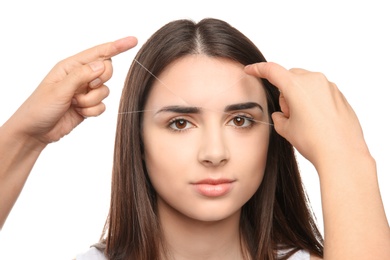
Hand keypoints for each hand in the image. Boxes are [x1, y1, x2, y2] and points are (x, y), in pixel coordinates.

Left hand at [6, 36, 137, 147]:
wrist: (35, 132)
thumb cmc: (40, 108)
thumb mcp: (59, 90)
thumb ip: (82, 75)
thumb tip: (103, 64)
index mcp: (71, 66)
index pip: (98, 52)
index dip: (117, 46)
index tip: (133, 40)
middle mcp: (80, 76)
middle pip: (107, 71)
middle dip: (99, 82)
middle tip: (83, 89)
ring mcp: (85, 91)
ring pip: (105, 91)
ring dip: (92, 101)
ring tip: (75, 105)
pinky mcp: (88, 105)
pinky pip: (103, 105)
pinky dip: (93, 111)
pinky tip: (79, 113)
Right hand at [245, 62, 368, 166]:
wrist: (342, 154)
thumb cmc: (315, 141)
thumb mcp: (286, 130)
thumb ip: (278, 117)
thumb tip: (281, 115)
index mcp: (296, 86)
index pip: (272, 70)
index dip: (258, 69)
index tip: (251, 69)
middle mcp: (314, 81)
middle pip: (291, 77)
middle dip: (285, 91)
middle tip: (288, 114)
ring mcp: (329, 87)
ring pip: (306, 84)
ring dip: (300, 96)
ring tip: (304, 121)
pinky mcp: (340, 95)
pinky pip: (321, 91)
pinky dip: (314, 101)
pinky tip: (316, 121)